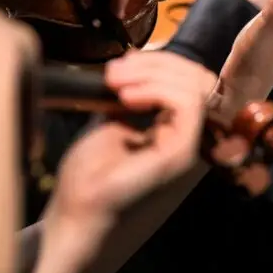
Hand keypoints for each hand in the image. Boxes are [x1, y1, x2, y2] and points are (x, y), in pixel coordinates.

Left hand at [46, 50, 215, 240]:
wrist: (75, 210)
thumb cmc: (88, 175)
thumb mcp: (110, 119)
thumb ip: (131, 95)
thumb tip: (134, 63)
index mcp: (174, 128)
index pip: (189, 80)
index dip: (160, 62)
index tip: (121, 63)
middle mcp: (187, 135)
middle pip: (197, 78)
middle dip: (157, 62)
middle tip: (115, 70)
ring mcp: (187, 145)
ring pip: (195, 86)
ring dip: (154, 73)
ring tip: (116, 81)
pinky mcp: (181, 153)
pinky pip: (187, 105)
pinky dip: (158, 89)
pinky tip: (127, 96)